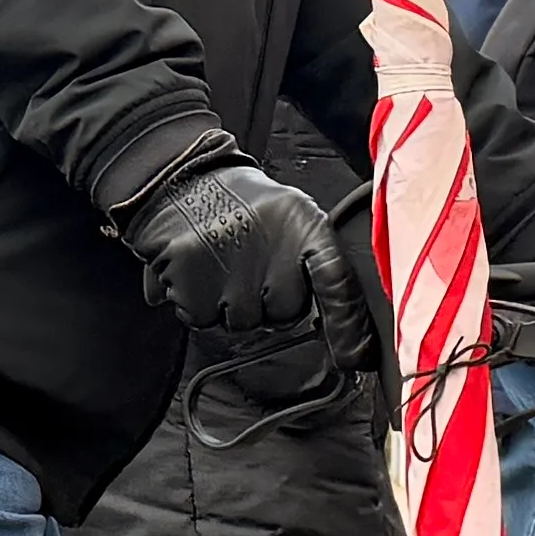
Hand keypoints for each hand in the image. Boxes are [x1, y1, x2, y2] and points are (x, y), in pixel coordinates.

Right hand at [120, 154, 341, 340]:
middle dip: (270, 301)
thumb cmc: (242, 204)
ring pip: (243, 322)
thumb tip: (345, 330)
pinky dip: (198, 303)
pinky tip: (199, 270)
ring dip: (231, 303)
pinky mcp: (193, 286)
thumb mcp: (292, 214)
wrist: (180, 178)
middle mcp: (271, 249)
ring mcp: (231, 271)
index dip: (347, 325)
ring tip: (223, 262)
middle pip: (285, 313)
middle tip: (251, 265)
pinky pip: (203, 319)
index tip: (354, 357)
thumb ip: (317, 262)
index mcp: (304, 226)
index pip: (336, 282)